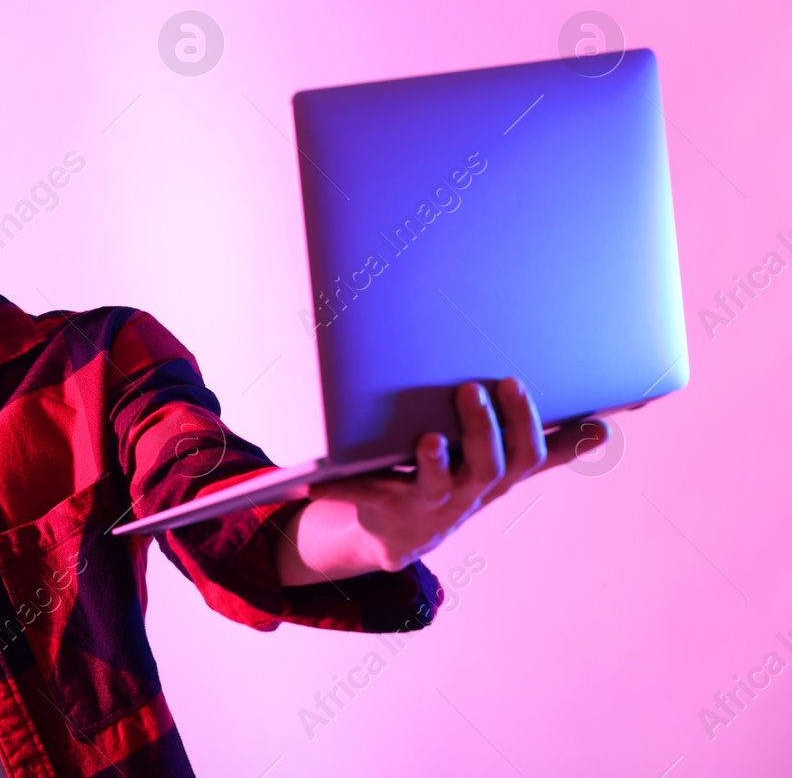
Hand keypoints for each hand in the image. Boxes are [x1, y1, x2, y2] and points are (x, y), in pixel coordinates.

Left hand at [277, 378, 608, 583]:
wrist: (403, 534)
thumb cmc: (461, 482)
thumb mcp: (505, 467)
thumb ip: (551, 447)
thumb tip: (606, 428)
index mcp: (495, 475)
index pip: (525, 454)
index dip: (523, 423)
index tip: (512, 381)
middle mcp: (465, 491)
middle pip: (486, 466)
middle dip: (482, 429)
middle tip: (471, 389)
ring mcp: (423, 501)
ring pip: (436, 484)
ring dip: (434, 461)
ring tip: (428, 439)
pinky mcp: (379, 506)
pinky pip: (357, 496)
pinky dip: (333, 484)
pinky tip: (309, 475)